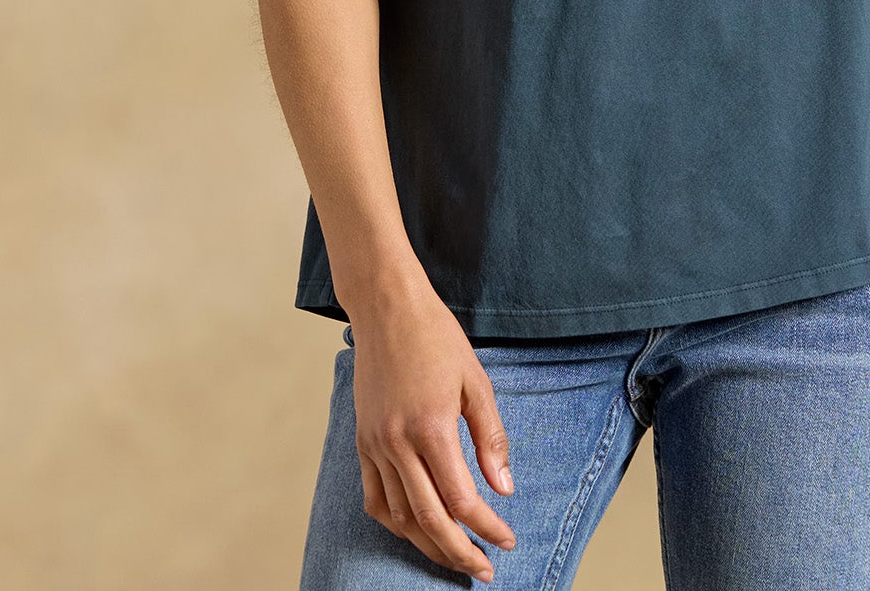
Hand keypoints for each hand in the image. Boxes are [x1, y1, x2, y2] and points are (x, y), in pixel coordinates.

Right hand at [350, 286, 517, 581]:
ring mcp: (375, 444)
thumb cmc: (436, 337)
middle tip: (484, 570)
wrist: (386, 306)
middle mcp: (397, 443)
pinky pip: (375, 497)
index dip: (487, 527)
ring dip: (427, 544)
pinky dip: (395, 522)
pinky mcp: (361, 440)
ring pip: (399, 517)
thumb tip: (504, 488)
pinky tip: (415, 529)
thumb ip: (491, 438)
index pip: (462, 500)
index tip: (507, 540)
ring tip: (454, 556)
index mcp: (431, 427)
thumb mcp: (476, 381)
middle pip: (429, 520)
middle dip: (459, 552)